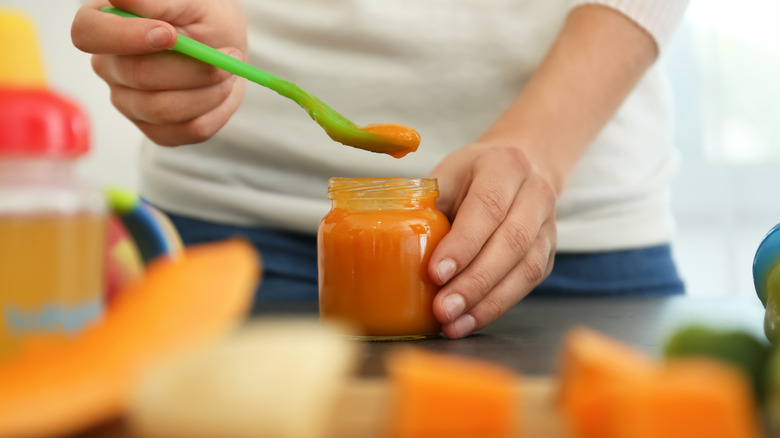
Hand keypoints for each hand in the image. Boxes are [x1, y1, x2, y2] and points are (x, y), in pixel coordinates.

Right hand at [71, 0, 246, 145]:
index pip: (88, 33)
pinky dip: (218, 111)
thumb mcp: (190, 1)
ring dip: (210, 91)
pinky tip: (222, 90)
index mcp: (105, 24)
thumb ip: (158, 0)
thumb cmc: (203, 16)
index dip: (126, 37)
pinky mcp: (156, 129)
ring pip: (165, 110)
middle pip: (138, 76)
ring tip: (228, 70)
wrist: (226, 46)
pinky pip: (189, 131)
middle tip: (229, 56)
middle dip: (193, 68)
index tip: (170, 34)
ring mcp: (128, 102)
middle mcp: (109, 66)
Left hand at [428, 142, 557, 338]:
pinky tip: (470, 320)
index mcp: (503, 167)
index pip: (487, 207)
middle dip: (474, 282)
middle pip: (511, 242)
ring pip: (525, 268)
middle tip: (443, 308)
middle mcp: (534, 194)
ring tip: (454, 324)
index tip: (435, 273)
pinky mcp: (548, 252)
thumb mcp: (447, 174)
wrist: (522, 165)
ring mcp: (547, 225)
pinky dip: (498, 306)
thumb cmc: (473, 175)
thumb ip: (427, 204)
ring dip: (488, 302)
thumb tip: (393, 242)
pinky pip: (528, 283)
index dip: (463, 244)